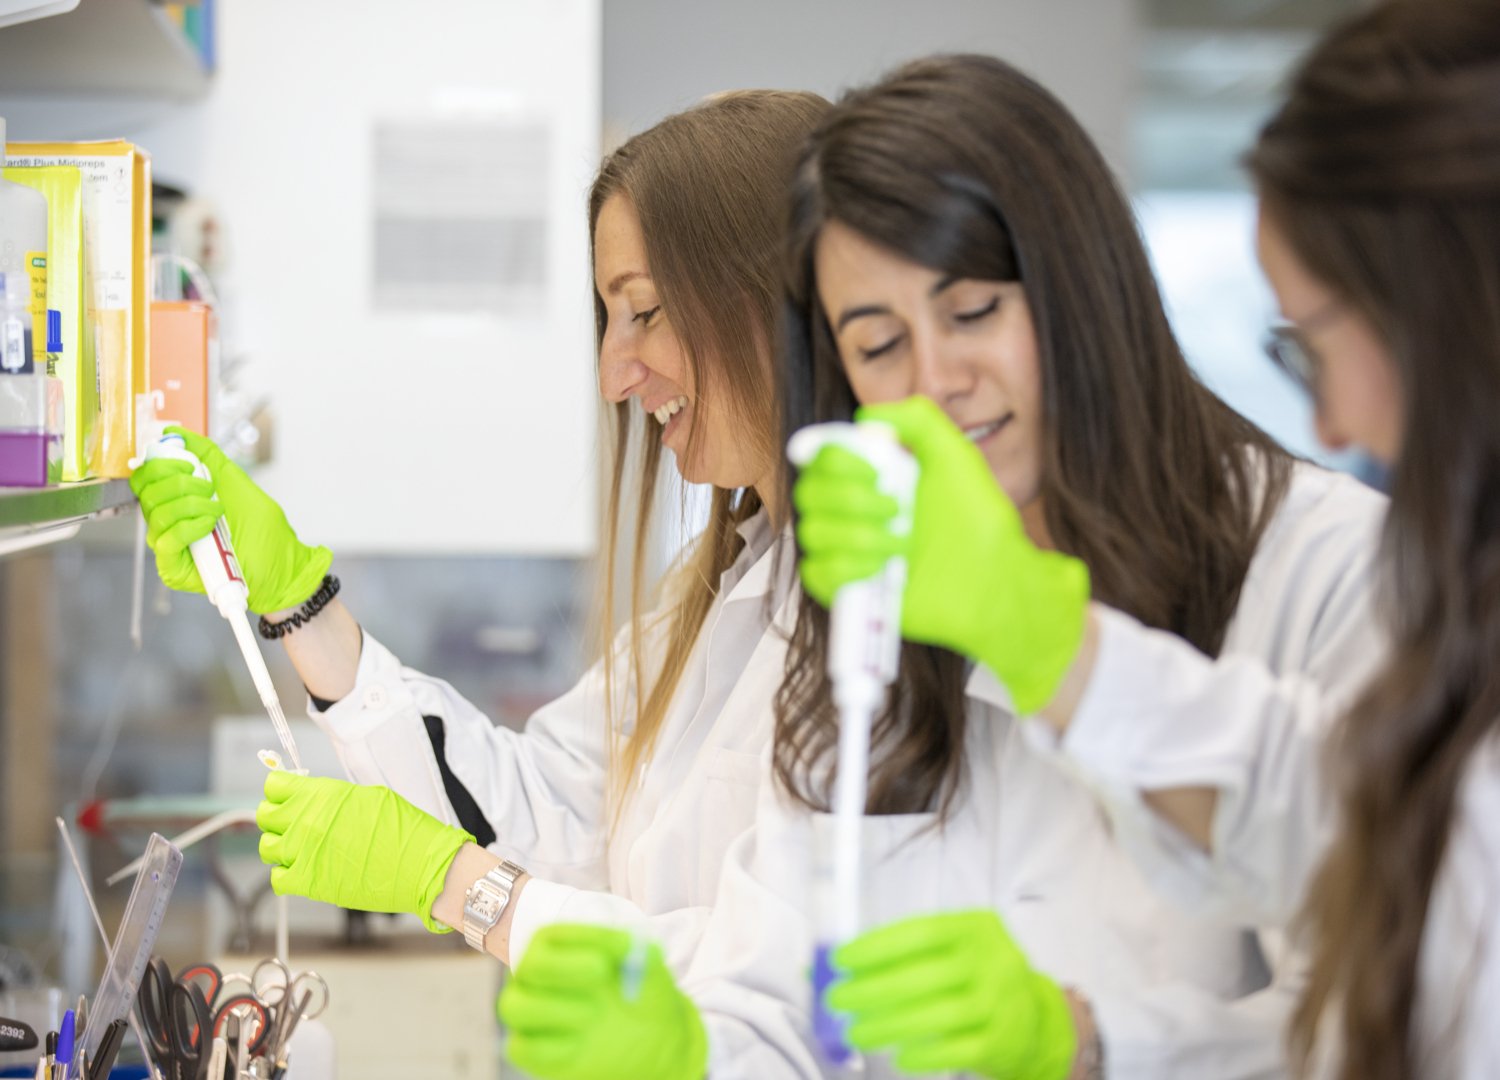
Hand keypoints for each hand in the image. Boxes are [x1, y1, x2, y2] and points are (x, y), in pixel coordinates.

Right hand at [129, 427, 331, 613]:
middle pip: (146, 491)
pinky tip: (209, 526)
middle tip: (210, 489)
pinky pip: (165, 541)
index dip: (161, 463)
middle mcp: (169, 522)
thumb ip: (209, 457)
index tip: (187, 462)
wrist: (283, 566)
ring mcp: (170, 546)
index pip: (146, 476)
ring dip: (190, 505)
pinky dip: (189, 527)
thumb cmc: (264, 532)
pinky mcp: (173, 568)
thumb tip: (179, 433)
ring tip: (218, 510)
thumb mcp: (237, 483)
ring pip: (157, 514)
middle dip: (180, 482)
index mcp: (177, 500)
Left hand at [257, 772, 471, 932]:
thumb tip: (312, 798)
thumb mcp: (368, 796)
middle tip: (294, 823)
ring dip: (281, 846)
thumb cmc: (404, 829)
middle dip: (277, 817)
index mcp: (322, 794)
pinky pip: (277, 878)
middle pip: (265, 816)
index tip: (287, 797)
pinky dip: (286, 874)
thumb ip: (332, 797)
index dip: (280, 792)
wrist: (421, 865)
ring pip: (267, 847)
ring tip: (303, 848)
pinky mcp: (308, 882)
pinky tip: (304, 869)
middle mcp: (307, 821)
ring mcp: (304, 853)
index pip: (275, 787)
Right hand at [499, 924, 706, 1079]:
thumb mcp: (649, 971)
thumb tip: (641, 947)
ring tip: (592, 1012)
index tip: (627, 945)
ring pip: (515, 1007)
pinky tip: (579, 1044)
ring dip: (553, 1008)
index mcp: (558, 949)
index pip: (557, 934)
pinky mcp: (534, 1051)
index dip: (591, 936)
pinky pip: (522, 1049)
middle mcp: (538, 978)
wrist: (650, 1039)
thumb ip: (643, 955)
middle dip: (565, 967)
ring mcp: (533, 1015)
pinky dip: (548, 1047)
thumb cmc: (641, 994)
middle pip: (530, 966)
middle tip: (601, 971)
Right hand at [792, 395, 1089, 713]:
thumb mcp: (955, 455)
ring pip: (812, 532)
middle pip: (808, 492)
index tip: (877, 469)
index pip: (820, 457)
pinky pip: (816, 573)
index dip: (837, 460)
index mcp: (869, 475)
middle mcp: (852, 509)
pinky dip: (848, 568)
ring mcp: (847, 549)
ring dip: (860, 536)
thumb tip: (866, 418)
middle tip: (898, 508)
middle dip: (852, 498)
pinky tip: (885, 569)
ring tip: (904, 545)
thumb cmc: (978, 520)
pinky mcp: (847, 589)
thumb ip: (918, 419)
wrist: (994, 578)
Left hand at [827, 910, 1074, 1079]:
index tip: (841, 960)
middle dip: (872, 990)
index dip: (877, 947)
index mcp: (975, 927)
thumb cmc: (974, 975)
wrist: (1035, 1019)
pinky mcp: (1003, 1041)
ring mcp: (1001, 1002)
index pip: (920, 932)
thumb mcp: (950, 950)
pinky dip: (924, 1055)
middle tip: (837, 1001)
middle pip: (924, 977)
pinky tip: (898, 1055)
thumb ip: (897, 954)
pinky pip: (956, 1051)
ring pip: (937, 1016)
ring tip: (856, 1033)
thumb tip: (829, 966)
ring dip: (889, 1026)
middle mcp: (993, 960)